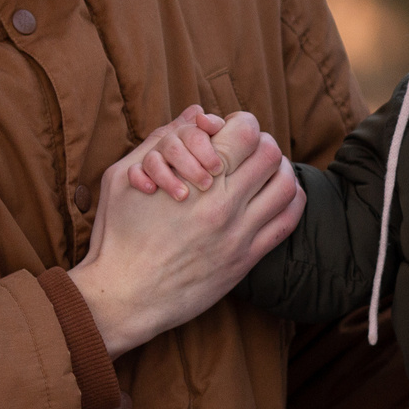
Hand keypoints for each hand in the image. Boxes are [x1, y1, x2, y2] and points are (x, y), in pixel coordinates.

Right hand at [69, 110, 304, 355]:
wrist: (125, 295)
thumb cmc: (117, 235)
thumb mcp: (121, 177)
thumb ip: (159, 140)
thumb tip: (194, 113)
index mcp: (197, 180)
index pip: (245, 131)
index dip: (240, 122)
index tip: (230, 129)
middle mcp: (225, 205)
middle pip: (270, 154)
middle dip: (261, 143)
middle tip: (249, 148)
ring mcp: (239, 234)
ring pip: (285, 186)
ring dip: (280, 170)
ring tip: (267, 169)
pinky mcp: (246, 260)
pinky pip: (286, 223)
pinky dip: (290, 201)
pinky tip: (279, 196)